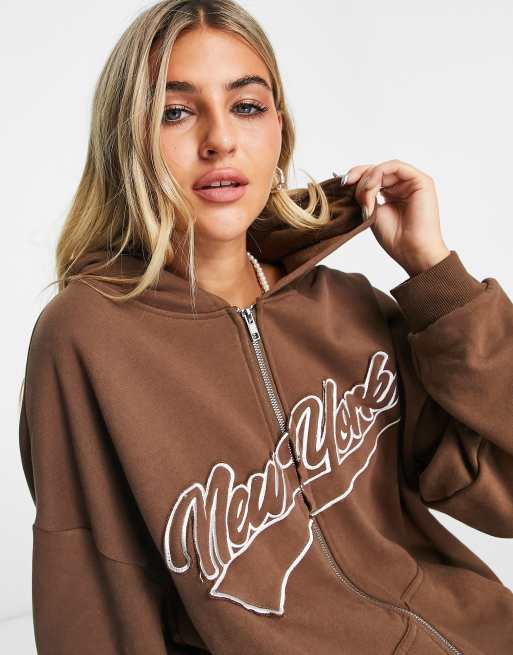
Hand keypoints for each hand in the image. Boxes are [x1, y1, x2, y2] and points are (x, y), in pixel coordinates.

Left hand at [342, 159, 450, 275]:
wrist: (412, 252)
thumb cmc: (394, 238)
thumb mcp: (371, 212)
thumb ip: (364, 195)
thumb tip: (346, 179)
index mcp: (393, 193)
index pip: (372, 177)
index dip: (356, 177)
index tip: (342, 185)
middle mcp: (404, 185)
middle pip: (376, 170)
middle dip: (360, 181)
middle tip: (356, 199)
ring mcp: (413, 182)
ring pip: (383, 168)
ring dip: (368, 181)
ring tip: (365, 200)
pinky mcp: (421, 180)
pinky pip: (394, 166)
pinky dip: (378, 174)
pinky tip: (372, 188)